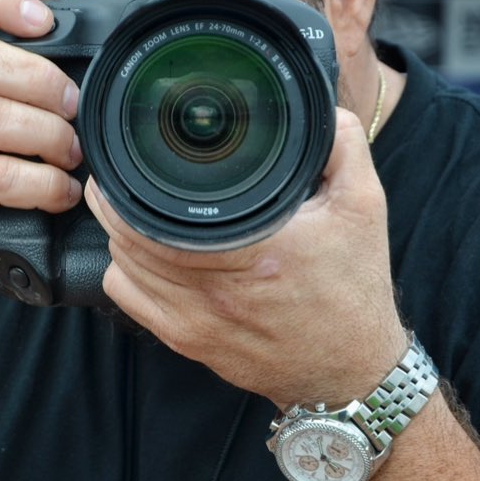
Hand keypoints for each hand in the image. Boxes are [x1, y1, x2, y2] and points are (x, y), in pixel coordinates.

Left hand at [84, 108, 408, 405]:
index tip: (128, 159)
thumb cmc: (354, 292)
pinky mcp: (187, 342)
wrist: (349, 371)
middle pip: (127, 237)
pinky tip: (142, 255)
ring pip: (122, 266)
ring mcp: (194, 320)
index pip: (154, 216)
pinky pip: (128, 299)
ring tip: (131, 210)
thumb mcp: (364, 208)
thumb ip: (342, 149)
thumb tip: (321, 109)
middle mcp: (215, 289)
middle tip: (119, 178)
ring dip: (119, 235)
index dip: (129, 184)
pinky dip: (124, 271)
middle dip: (116, 202)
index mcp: (252, 251)